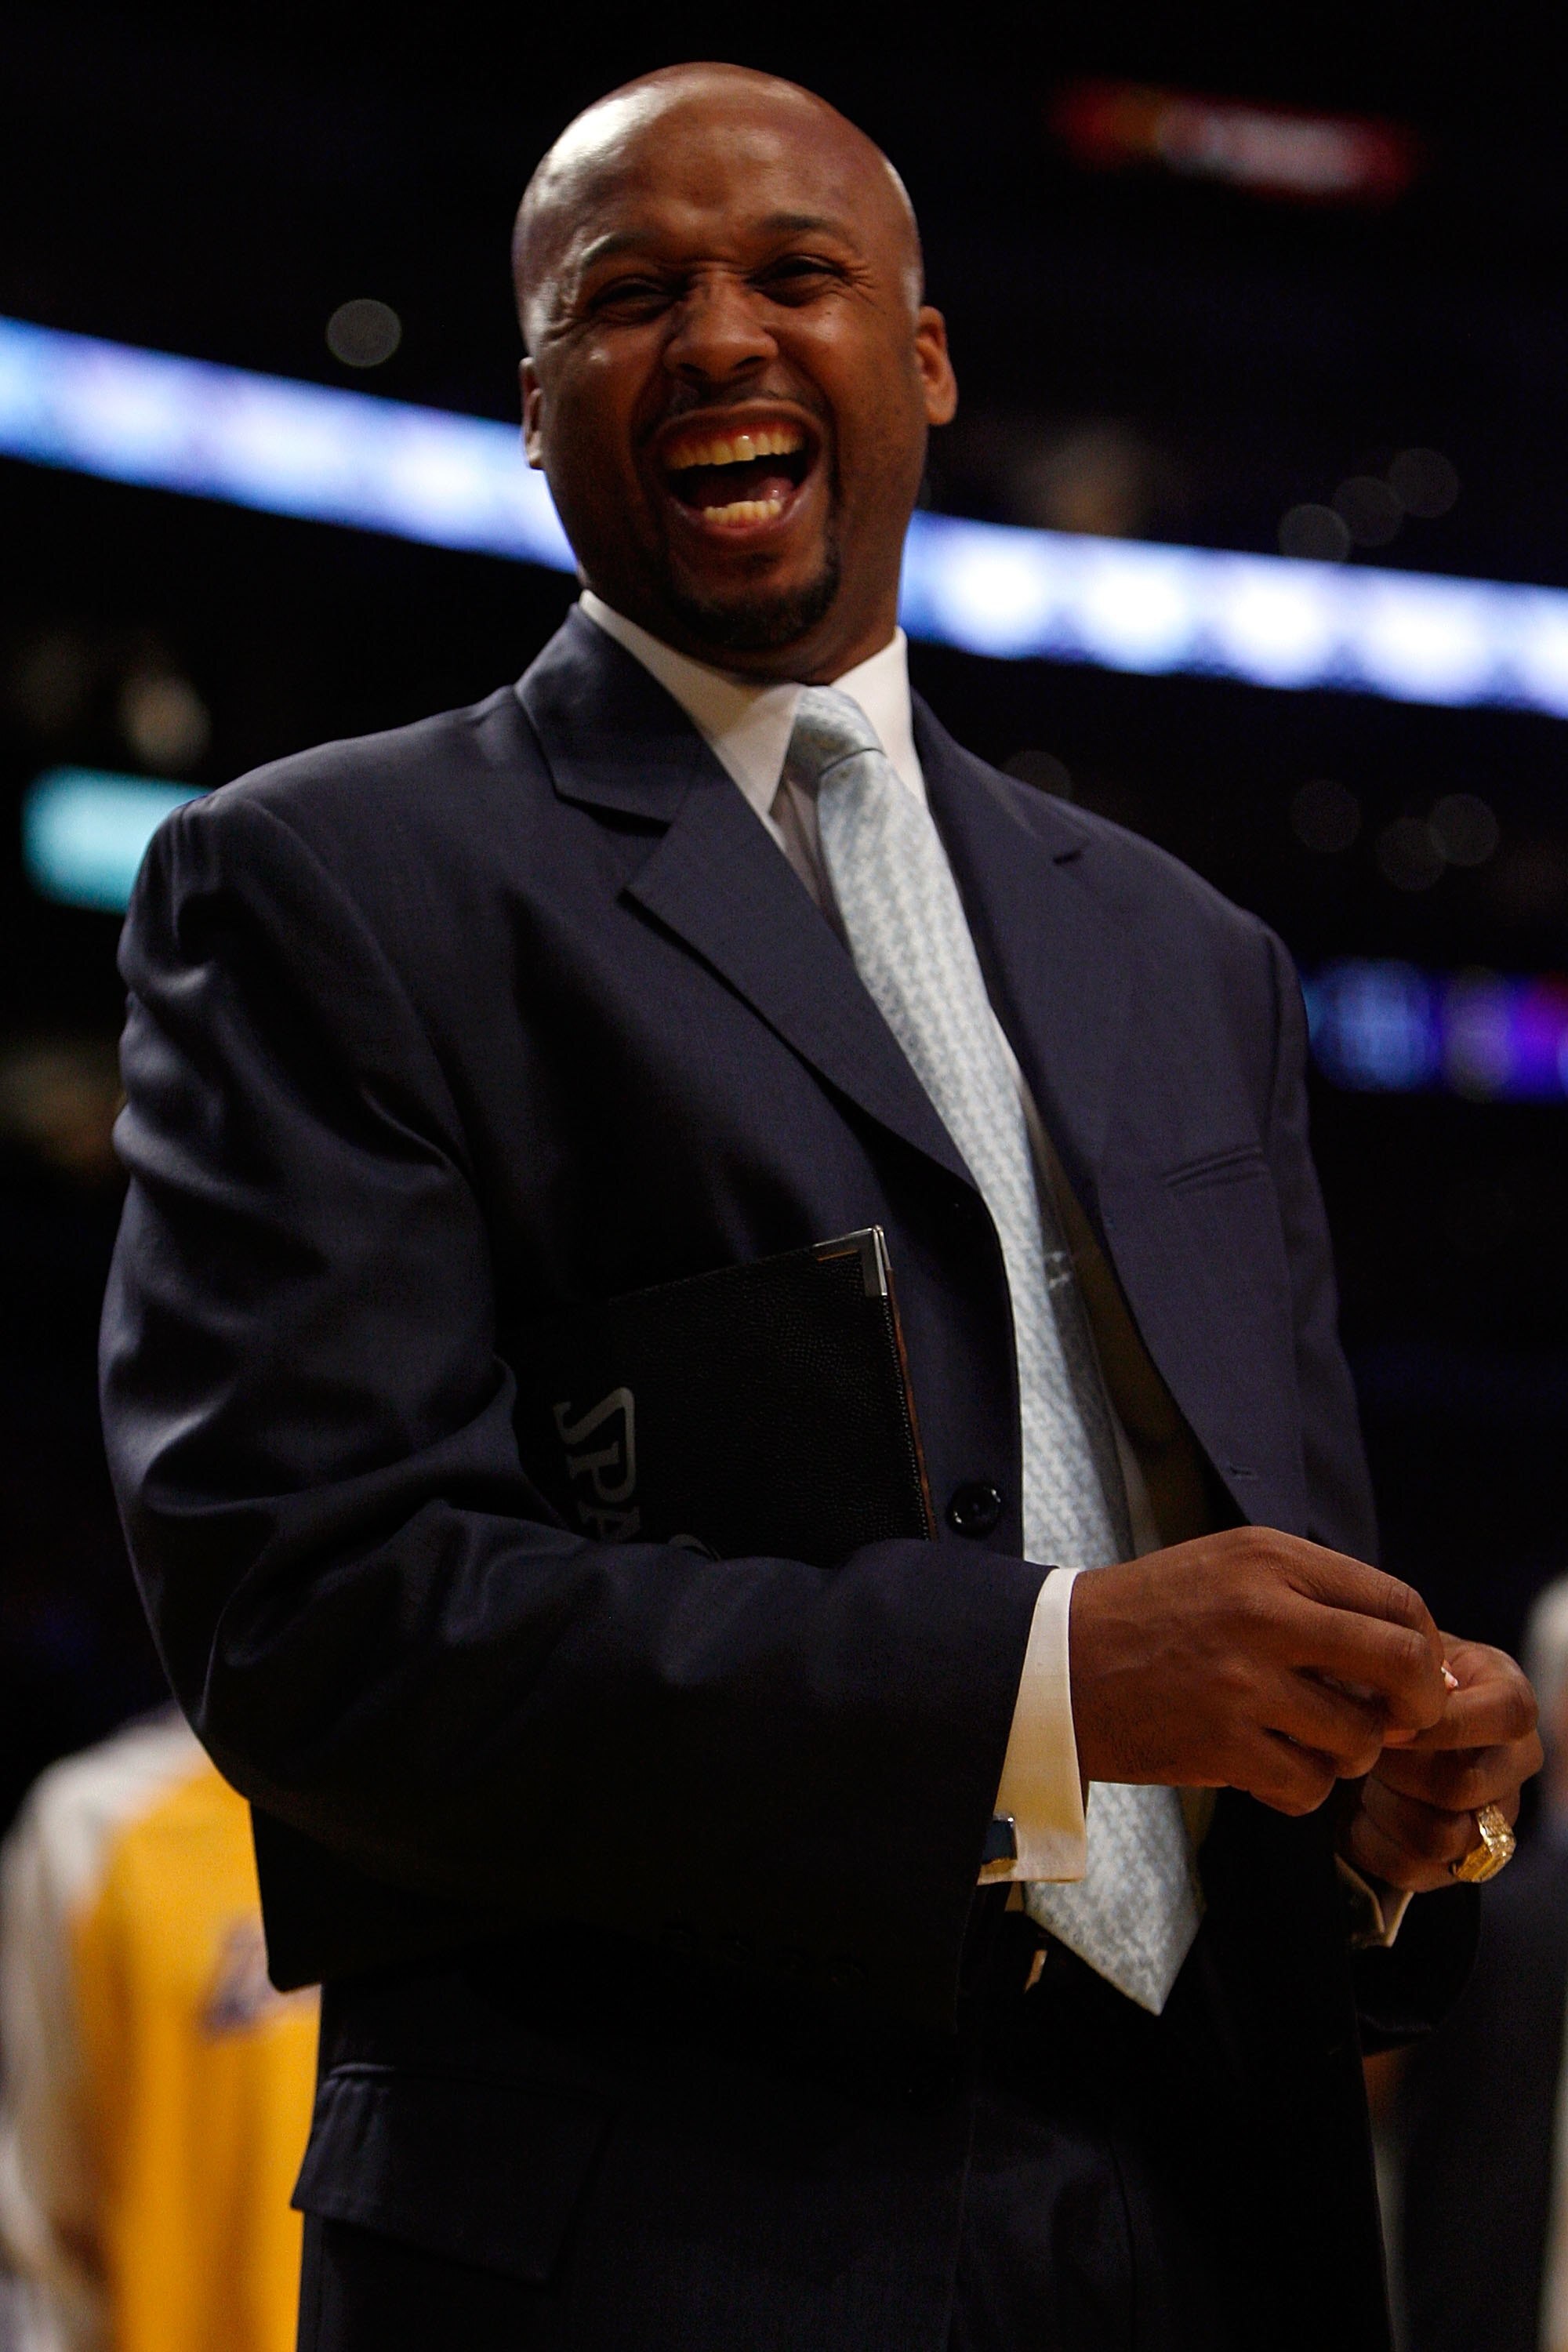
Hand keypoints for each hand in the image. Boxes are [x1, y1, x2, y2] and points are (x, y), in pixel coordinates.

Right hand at [1068, 1528, 1447, 1813]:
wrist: (1054, 1661)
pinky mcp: (1220, 1742)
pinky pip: (1308, 1785)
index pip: (1397, 1601)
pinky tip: (1264, 1769)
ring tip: (1303, 1743)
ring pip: (1359, 1738)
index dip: (1422, 1649)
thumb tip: (1403, 1653)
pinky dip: (1299, 1789)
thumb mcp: (1229, 1569)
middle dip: (1416, 1706)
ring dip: (1345, 1754)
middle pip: (1402, 1663)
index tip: (1408, 1679)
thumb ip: (1311, 1597)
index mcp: (1271, 1557)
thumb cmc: (1149, 1616)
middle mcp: (1265, 1610)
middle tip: (1395, 1724)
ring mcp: (1243, 1679)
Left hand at [1338, 1637, 1541, 1890]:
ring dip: (1383, 1805)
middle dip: (1397, 1769)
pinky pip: (1413, 1869)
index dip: (1445, 1724)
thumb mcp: (1390, 1661)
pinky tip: (1359, 1809)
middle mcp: (1515, 1762)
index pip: (1508, 1716)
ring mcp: (1494, 1818)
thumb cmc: (1381, 1685)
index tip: (1387, 1724)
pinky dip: (1370, 1840)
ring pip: (1441, 1836)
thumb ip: (1394, 1673)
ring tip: (1363, 1776)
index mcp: (1508, 1699)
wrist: (1364, 1730)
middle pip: (1465, 1786)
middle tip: (1363, 1749)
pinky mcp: (1459, 1863)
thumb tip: (1387, 1704)